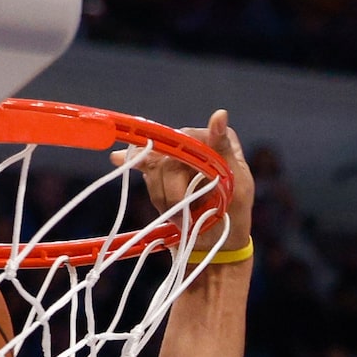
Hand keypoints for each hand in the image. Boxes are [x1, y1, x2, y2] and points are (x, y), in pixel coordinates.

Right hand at [115, 108, 253, 249]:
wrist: (218, 242)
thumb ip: (224, 149)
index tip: (183, 189)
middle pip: (166, 156)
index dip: (179, 162)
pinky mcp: (161, 173)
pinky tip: (117, 159)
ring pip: (153, 169)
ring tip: (180, 218)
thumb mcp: (239, 184)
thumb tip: (220, 114)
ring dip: (163, 199)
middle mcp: (192, 144)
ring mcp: (174, 158)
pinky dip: (131, 164)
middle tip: (183, 216)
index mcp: (213, 140)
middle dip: (172, 192)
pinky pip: (142, 166)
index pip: (186, 139)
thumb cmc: (235, 214)